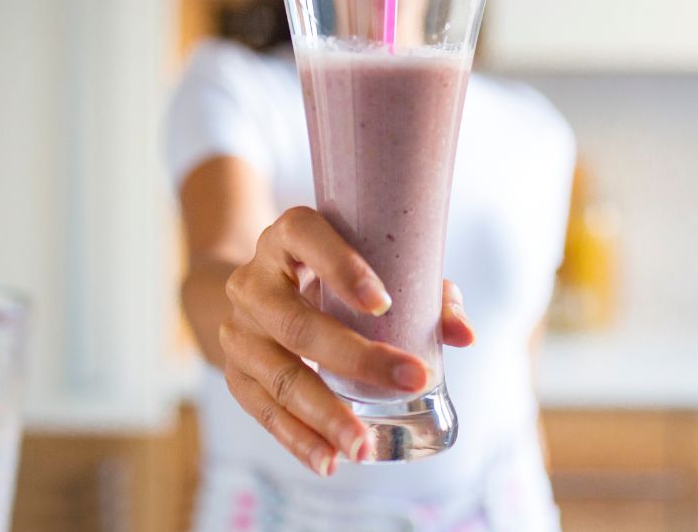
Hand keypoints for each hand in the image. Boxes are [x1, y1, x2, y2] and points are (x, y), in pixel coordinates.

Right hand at [219, 206, 474, 476]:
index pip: (306, 237)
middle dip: (357, 359)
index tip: (384, 303)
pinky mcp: (234, 373)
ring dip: (325, 414)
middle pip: (298, 323)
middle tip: (412, 382)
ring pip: (281, 375)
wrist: (263, 291)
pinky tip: (328, 460)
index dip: (342, 268)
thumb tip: (463, 335)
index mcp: (287, 237)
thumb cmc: (336, 277)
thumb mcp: (373, 269)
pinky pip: (264, 412)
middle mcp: (253, 281)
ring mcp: (239, 330)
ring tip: (364, 446)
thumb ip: (423, 294)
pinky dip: (299, 440)